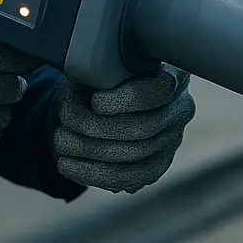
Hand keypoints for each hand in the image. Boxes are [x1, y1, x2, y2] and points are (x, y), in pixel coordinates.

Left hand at [50, 65, 194, 193]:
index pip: (158, 91)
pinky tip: (69, 166)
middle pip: (146, 128)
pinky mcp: (159, 164)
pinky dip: (94, 174)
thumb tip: (92, 106)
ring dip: (91, 152)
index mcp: (173, 73)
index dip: (126, 100)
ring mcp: (173, 139)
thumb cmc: (102, 77)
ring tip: (61, 144)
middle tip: (65, 127)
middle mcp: (181, 107)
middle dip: (100, 130)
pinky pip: (131, 177)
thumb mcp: (100, 65)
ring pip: (136, 155)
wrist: (102, 97)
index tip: (95, 102)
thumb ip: (100, 75)